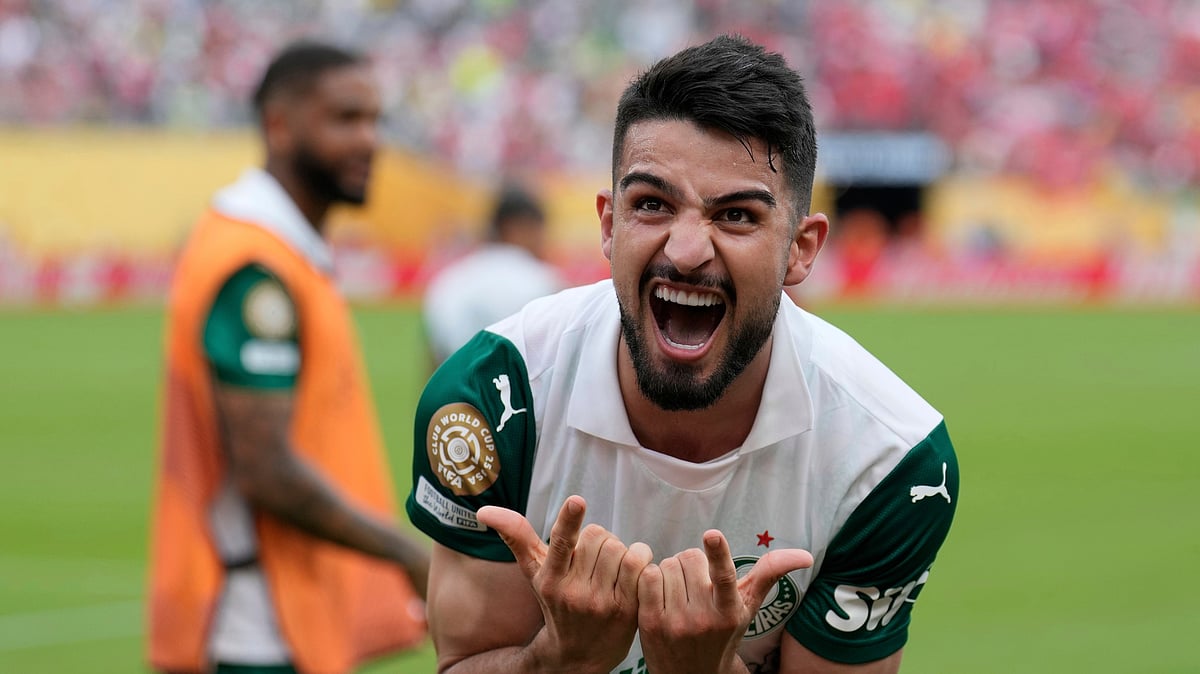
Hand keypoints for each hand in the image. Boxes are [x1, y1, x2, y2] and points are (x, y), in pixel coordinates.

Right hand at [478, 495, 652, 672]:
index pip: (560, 543)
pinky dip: (640, 557)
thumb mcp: (534, 574)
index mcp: (549, 579)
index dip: (569, 520)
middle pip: (598, 536)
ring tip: (610, 568)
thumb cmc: (555, 604)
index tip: (577, 501)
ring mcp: (601, 603)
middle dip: (599, 540)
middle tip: (594, 559)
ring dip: (620, 550)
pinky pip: (640, 564)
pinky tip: (632, 570)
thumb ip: (516, 537)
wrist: (577, 656)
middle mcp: (574, 592)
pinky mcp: (627, 610)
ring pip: (620, 548)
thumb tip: (484, 510)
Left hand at [637, 529, 812, 673]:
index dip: (718, 553)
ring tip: (679, 592)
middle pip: (689, 557)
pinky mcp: (650, 623)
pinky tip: (660, 592)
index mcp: (730, 611)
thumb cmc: (724, 633)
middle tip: (695, 584)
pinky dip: (651, 577)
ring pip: (666, 565)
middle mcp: (703, 618)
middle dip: (691, 563)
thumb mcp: (748, 607)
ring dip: (671, 571)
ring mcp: (674, 622)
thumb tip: (806, 554)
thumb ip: (770, 574)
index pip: (724, 577)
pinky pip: (646, 577)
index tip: (712, 534)